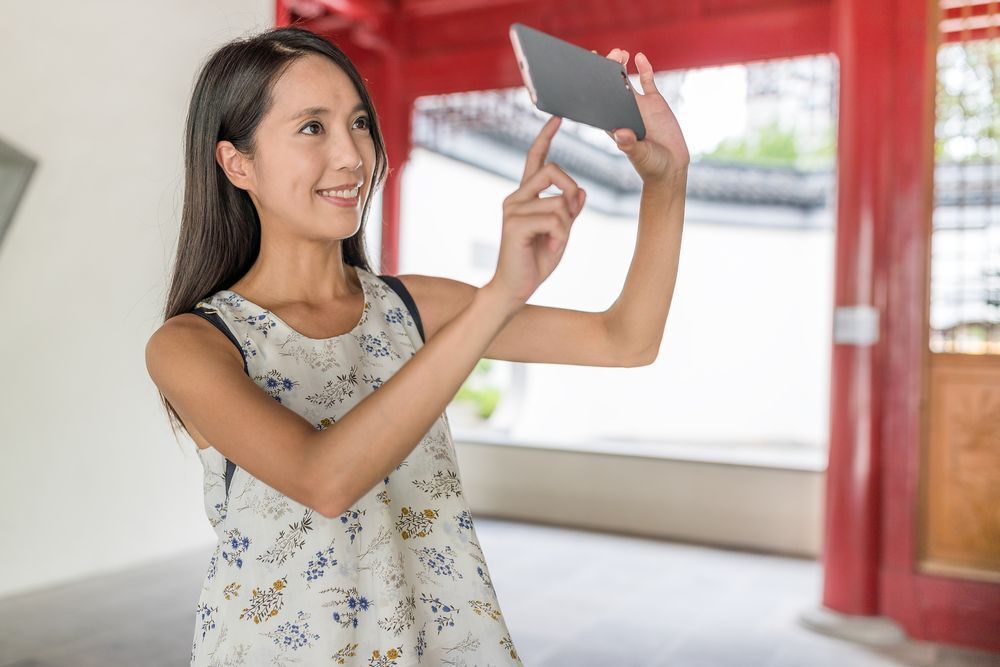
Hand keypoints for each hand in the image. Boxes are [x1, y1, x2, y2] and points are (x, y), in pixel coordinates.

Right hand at [488, 115, 584, 304]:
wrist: (515, 288)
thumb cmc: (535, 261)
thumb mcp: (560, 233)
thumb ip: (569, 212)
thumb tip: (581, 191)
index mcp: (525, 196)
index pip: (536, 159)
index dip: (546, 137)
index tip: (558, 117)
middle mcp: (516, 197)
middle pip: (554, 170)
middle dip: (571, 191)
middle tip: (572, 216)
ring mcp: (513, 209)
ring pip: (559, 202)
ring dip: (566, 227)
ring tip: (554, 243)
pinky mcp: (515, 224)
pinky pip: (554, 219)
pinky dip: (559, 237)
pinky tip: (550, 249)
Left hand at [592, 48, 690, 183]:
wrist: (671, 167)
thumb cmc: (651, 165)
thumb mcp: (640, 155)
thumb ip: (630, 145)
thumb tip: (620, 133)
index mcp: (613, 124)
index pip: (597, 102)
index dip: (589, 88)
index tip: (583, 73)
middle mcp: (623, 112)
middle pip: (609, 87)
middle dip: (605, 71)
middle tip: (605, 57)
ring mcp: (638, 106)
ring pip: (626, 81)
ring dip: (621, 66)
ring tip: (619, 53)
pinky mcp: (655, 103)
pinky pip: (648, 81)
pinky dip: (644, 69)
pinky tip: (639, 56)